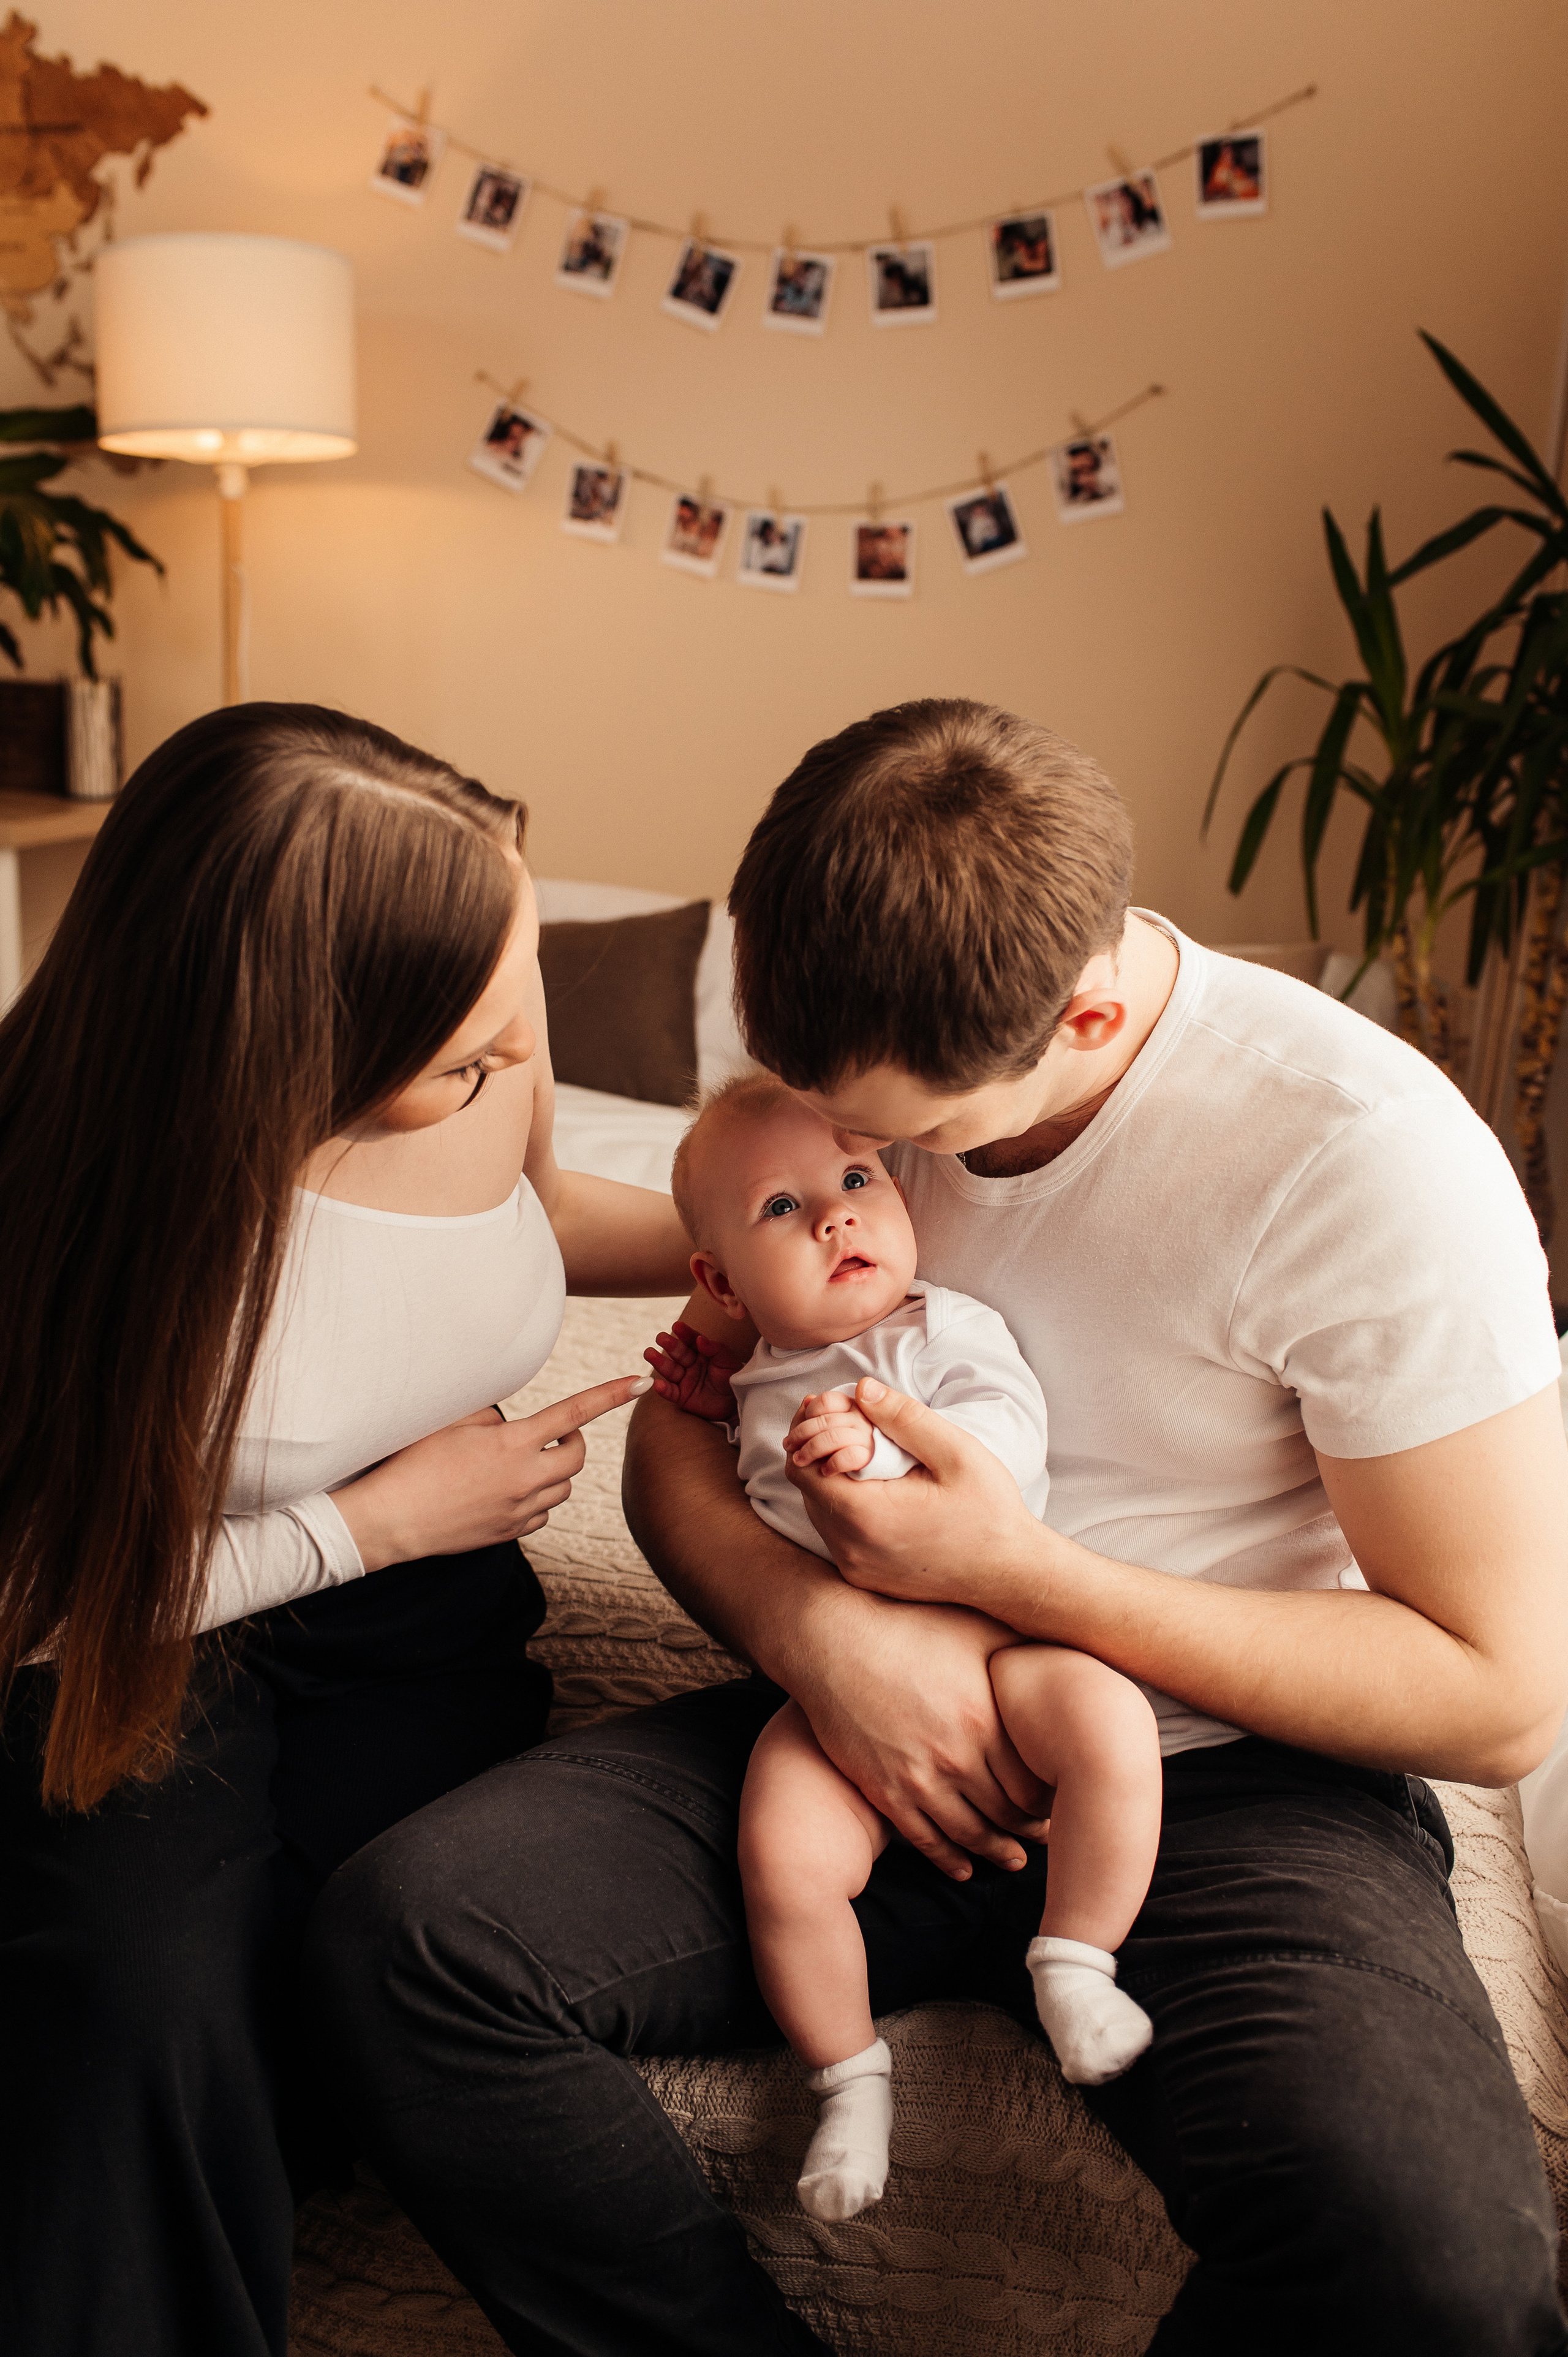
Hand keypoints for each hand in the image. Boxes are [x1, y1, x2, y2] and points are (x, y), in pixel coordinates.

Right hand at [333, 1374, 649, 1571]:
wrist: (390, 1519)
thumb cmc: (411, 1462)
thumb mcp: (451, 1421)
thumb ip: (493, 1416)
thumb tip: (512, 1423)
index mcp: (512, 1442)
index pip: (574, 1412)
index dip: (611, 1394)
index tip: (641, 1382)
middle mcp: (524, 1477)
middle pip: (577, 1457)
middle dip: (573, 1443)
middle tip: (554, 1436)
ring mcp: (518, 1509)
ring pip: (562, 1488)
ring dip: (552, 1472)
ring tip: (518, 1465)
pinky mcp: (508, 1533)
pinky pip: (542, 1514)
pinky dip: (535, 1500)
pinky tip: (506, 1493)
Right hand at [644, 1317, 746, 1422]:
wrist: (736, 1403)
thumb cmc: (733, 1379)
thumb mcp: (727, 1361)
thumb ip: (714, 1349)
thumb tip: (700, 1339)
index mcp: (701, 1352)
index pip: (691, 1340)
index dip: (684, 1333)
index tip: (677, 1326)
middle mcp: (690, 1364)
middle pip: (678, 1353)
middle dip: (669, 1345)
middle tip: (661, 1337)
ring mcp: (685, 1380)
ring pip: (670, 1370)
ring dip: (659, 1362)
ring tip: (649, 1353)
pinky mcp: (682, 1396)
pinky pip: (670, 1392)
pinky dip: (663, 1389)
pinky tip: (657, 1383)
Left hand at [788, 1376, 1041, 1608]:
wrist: (1011, 1574)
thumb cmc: (989, 1512)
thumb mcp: (956, 1452)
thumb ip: (904, 1417)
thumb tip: (861, 1389)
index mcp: (865, 1516)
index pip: (801, 1466)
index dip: (810, 1430)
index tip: (834, 1406)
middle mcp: (850, 1548)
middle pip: (805, 1487)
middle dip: (819, 1447)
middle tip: (847, 1418)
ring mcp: (855, 1567)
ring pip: (819, 1509)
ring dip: (831, 1475)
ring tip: (862, 1447)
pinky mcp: (865, 1577)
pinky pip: (836, 1533)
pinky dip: (844, 1502)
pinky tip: (873, 1484)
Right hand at [791, 1584, 1050, 1879]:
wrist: (832, 1637)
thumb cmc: (908, 1622)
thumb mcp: (974, 1628)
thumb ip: (1019, 1650)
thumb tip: (1058, 1659)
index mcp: (985, 1720)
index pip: (1034, 1782)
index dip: (1052, 1800)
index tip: (1064, 1803)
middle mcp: (956, 1757)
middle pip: (1006, 1813)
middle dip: (1031, 1830)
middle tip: (1049, 1838)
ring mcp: (917, 1777)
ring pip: (968, 1833)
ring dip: (994, 1850)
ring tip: (1013, 1859)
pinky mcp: (883, 1789)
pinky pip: (923, 1837)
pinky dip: (947, 1858)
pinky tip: (961, 1867)